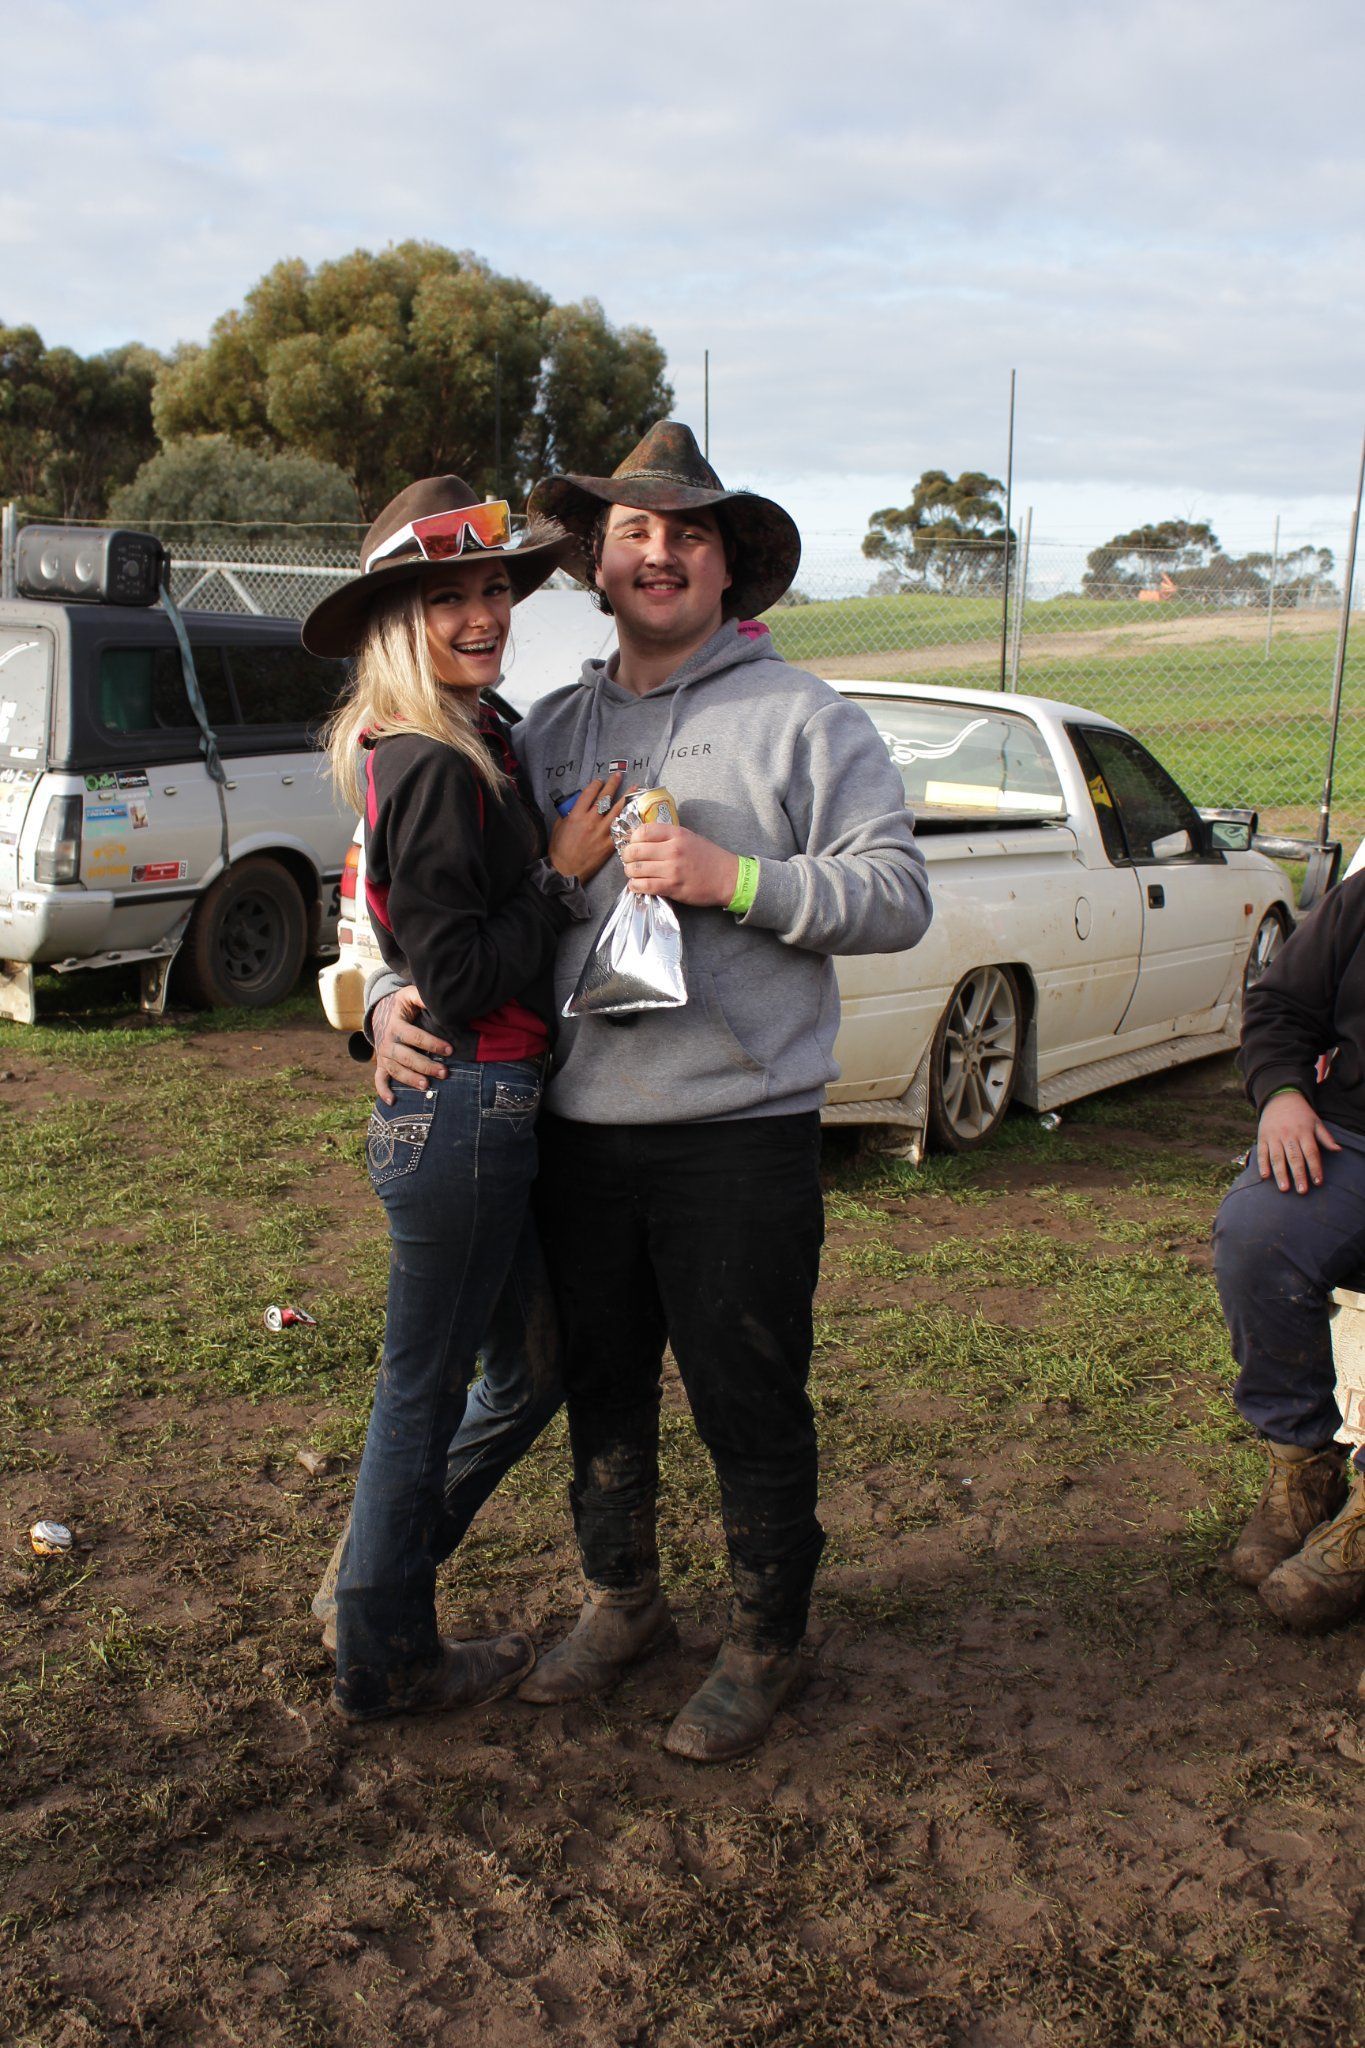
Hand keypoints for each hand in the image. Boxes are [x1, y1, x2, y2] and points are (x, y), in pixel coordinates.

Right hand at [373, 985, 449, 1104]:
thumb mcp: (409, 996)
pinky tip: (393, 1102)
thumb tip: (438, 1000)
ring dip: (410, 1079)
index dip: (432, 1043)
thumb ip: (421, 997)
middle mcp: (387, 1042)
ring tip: (426, 1086)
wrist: (380, 1012)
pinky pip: (379, 1079)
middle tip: (444, 1073)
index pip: (415, 1037)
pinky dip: (383, 1091)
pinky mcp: (381, 1064)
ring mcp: (383, 1055)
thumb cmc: (401, 1005)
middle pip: (406, 1057)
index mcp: (396, 1026)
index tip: (450, 1050)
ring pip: (395, 1070)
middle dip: (425, 1066)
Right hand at [548, 775, 627, 882]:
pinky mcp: (609, 844)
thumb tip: (574, 807)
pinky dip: (629, 819)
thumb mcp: (558, 828)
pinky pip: (621, 829)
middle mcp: (590, 821)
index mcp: (576, 815)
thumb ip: (567, 815)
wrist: (566, 872)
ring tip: (635, 787)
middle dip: (613, 784)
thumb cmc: (559, 852)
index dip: (595, 784)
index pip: (588, 794)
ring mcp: (601, 832)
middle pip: (604, 797)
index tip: (599, 780)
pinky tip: (636, 812)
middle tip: (619, 775)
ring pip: (617, 810)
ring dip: (627, 797)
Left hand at [618, 822, 739, 906]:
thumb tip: (642, 838)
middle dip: (627, 857)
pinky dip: (636, 886)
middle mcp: (673, 850)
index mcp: (676, 834)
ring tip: (633, 874)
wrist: (728, 877)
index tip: (632, 844)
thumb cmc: (708, 857)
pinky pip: (645, 886)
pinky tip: (637, 885)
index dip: (632, 838)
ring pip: (637, 869)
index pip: (643, 831)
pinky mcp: (673, 887)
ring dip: (630, 872)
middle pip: (635, 850)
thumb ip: (667, 836)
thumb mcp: (689, 837)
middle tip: (629, 860)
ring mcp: (673, 869)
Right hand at [1256, 1089, 1341, 1193]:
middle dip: (1299, 1175)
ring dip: (1280, 1174)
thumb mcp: (1316, 1122)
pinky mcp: (1262, 1137)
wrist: (1280, 1098)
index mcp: (1304, 1132)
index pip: (1311, 1153)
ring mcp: (1274, 1136)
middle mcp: (1289, 1135)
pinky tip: (1265, 1176)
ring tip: (1284, 1188)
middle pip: (1294, 1158)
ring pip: (1277, 1157)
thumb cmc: (1301, 1114)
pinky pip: (1262, 1152)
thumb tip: (1338, 1150)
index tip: (1318, 1182)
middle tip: (1302, 1190)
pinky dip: (1263, 1164)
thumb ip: (1325, 1137)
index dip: (1315, 1168)